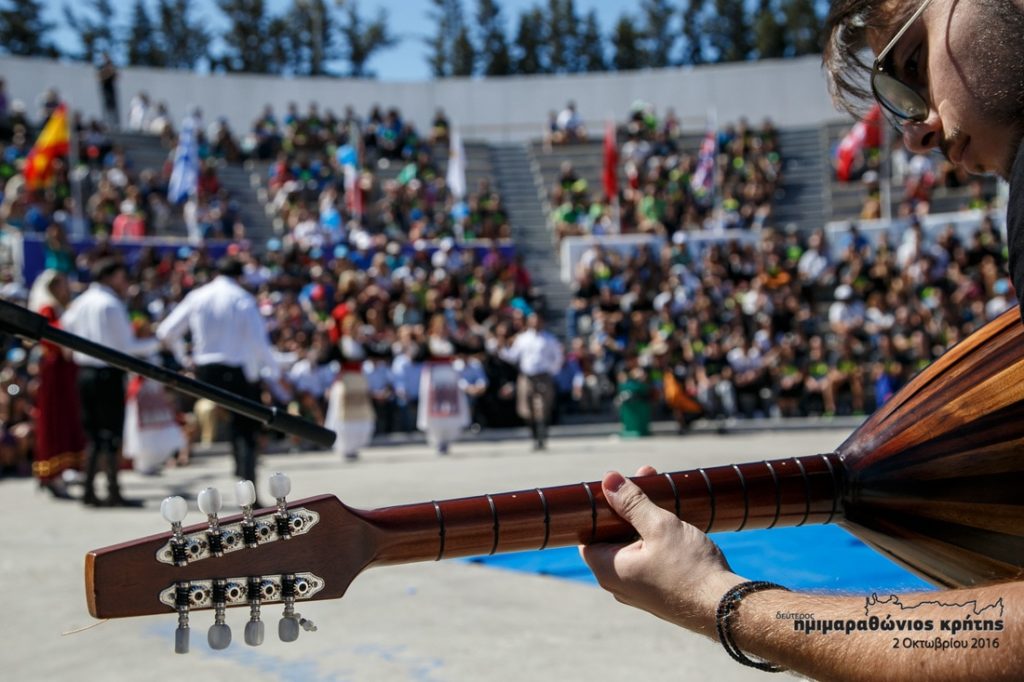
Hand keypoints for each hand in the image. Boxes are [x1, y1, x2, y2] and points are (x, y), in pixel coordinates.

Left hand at [579, 466, 745, 638]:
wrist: (724, 608)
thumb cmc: (690, 569)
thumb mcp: (659, 526)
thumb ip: (631, 502)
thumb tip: (608, 480)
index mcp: (607, 569)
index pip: (587, 533)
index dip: (598, 508)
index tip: (613, 488)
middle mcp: (617, 583)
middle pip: (611, 536)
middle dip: (627, 506)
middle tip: (645, 479)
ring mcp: (638, 589)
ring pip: (632, 545)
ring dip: (643, 519)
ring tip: (662, 493)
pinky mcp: (657, 591)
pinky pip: (647, 558)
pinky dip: (654, 538)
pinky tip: (672, 520)